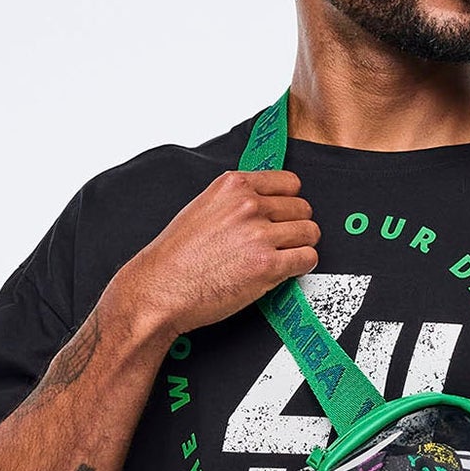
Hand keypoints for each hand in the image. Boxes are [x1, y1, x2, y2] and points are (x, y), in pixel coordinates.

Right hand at [108, 170, 318, 338]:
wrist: (160, 288)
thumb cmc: (177, 257)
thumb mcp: (204, 208)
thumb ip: (236, 201)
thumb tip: (266, 204)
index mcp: (233, 186)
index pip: (289, 182)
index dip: (289, 202)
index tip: (284, 215)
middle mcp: (249, 205)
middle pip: (302, 208)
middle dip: (295, 226)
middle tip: (280, 242)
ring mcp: (259, 234)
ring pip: (309, 232)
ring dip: (300, 246)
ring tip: (281, 257)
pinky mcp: (268, 265)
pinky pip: (307, 258)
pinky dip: (301, 266)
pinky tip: (283, 271)